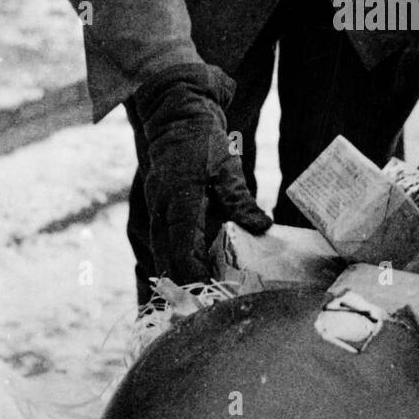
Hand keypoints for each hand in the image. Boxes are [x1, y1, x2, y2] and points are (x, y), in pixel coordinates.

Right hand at [133, 62, 271, 283]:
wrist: (174, 111)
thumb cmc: (202, 137)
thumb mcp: (227, 166)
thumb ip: (241, 199)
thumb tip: (263, 227)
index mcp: (178, 199)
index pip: (183, 247)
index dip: (195, 272)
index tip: (211, 291)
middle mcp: (161, 207)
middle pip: (165, 256)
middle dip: (181, 284)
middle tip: (200, 307)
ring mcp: (156, 206)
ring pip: (160, 250)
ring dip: (175, 273)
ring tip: (192, 299)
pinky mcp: (158, 205)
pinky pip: (162, 239)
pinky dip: (172, 258)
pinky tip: (187, 273)